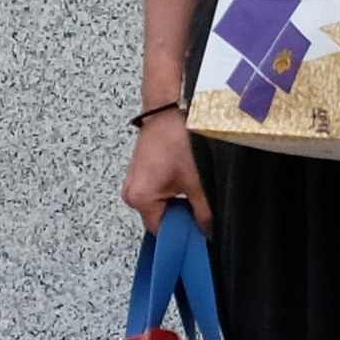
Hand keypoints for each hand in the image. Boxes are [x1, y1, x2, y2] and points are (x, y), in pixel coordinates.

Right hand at [125, 107, 210, 225]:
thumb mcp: (197, 181)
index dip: (183, 233)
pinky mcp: (143, 168)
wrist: (170, 105)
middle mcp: (131, 191)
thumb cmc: (177, 137)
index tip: (201, 233)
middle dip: (182, 215)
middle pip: (161, 217)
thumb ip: (203, 212)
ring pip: (162, 203)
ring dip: (179, 200)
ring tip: (195, 187)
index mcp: (140, 198)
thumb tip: (208, 231)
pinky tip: (187, 178)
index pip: (162, 231)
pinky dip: (174, 188)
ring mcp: (135, 179)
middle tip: (203, 207)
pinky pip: (159, 189)